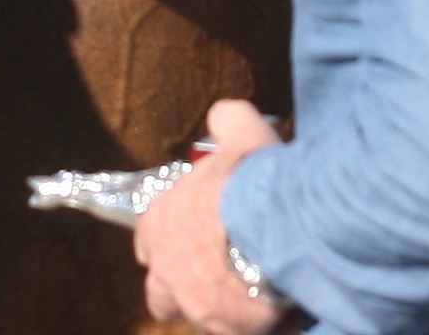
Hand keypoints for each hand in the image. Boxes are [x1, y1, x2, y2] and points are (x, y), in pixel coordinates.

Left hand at [135, 99, 287, 334]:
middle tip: (213, 272)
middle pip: (159, 291)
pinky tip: (269, 308)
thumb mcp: (241, 134)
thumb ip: (227, 121)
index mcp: (163, 223)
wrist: (281, 228)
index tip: (190, 233)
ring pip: (194, 314)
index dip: (167, 238)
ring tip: (246, 292)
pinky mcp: (224, 329)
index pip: (147, 238)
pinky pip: (229, 331)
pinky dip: (244, 323)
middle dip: (179, 284)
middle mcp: (168, 268)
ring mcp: (193, 303)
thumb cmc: (253, 182)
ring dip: (213, 305)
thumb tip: (224, 115)